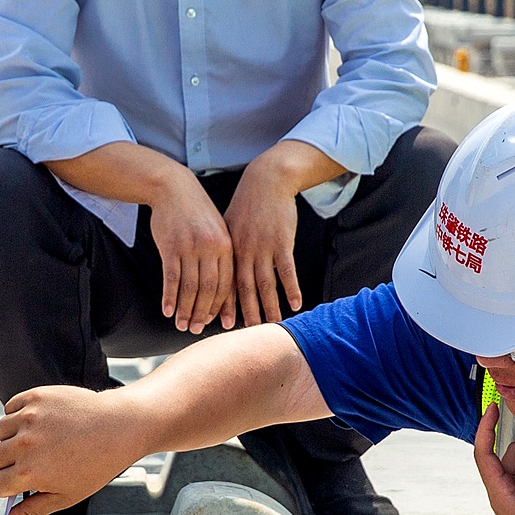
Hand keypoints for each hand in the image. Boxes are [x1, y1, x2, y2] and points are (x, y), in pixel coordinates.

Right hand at [0, 384, 148, 514]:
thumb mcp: (65, 496)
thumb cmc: (97, 463)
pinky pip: (10, 408)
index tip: (23, 481)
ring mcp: (29, 418)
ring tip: (41, 439)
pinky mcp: (35, 397)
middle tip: (36, 460)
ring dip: (13, 437)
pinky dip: (19, 414)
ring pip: (0, 432)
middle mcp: (25, 444)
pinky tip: (41, 422)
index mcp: (30, 472)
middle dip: (10, 463)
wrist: (119, 427)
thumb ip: (31, 511)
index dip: (10, 486)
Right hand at [149, 164, 234, 331]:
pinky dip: (170, 297)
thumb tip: (221, 288)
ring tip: (181, 325)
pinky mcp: (171, 246)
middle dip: (203, 313)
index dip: (222, 307)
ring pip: (190, 287)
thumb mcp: (216, 230)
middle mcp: (211, 248)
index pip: (227, 284)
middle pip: (210, 289)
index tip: (218, 324)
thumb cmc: (196, 212)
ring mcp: (190, 247)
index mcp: (227, 246)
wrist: (173, 188)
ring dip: (185, 309)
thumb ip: (220, 256)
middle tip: (197, 329)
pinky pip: (171, 277)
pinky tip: (167, 311)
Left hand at [223, 160, 304, 326]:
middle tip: (249, 333)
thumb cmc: (248, 205)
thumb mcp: (229, 226)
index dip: (226, 305)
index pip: (226, 283)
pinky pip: (287, 271)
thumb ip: (227, 250)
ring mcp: (263, 248)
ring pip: (266, 284)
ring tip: (275, 324)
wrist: (266, 181)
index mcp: (229, 250)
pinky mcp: (282, 242)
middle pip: (245, 289)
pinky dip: (291, 289)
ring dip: (271, 306)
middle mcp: (244, 252)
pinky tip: (296, 303)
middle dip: (247, 313)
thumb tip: (218, 271)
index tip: (225, 325)